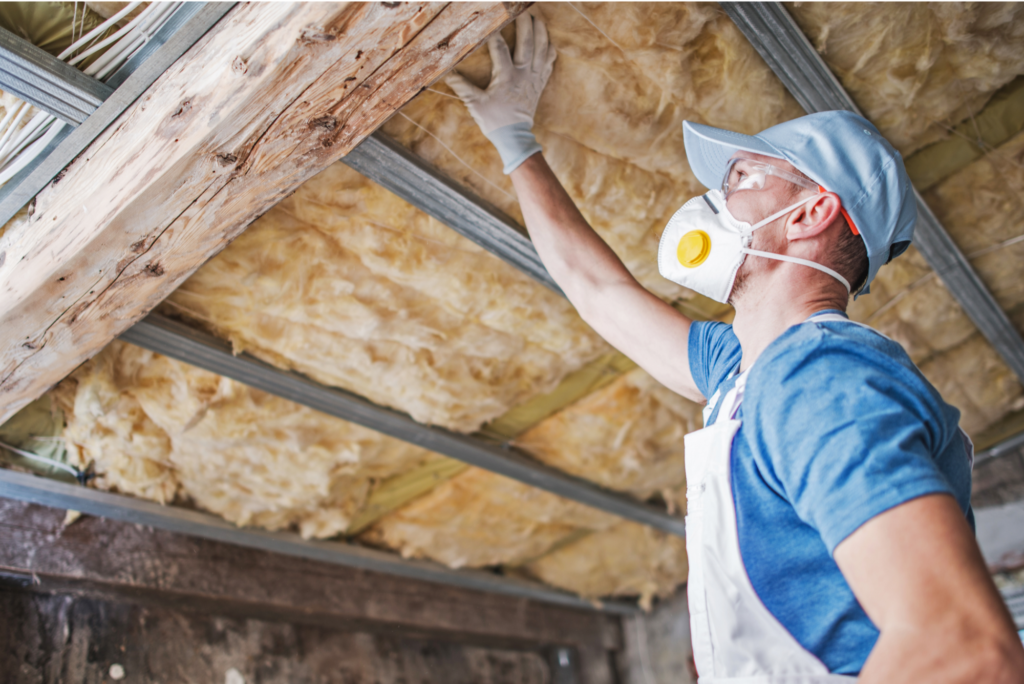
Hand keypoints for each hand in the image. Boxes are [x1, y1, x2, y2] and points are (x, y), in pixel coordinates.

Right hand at [445, 13, 555, 172]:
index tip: (492, 21)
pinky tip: (548, 41)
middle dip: (525, 25)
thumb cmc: (494, 121)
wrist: (515, 137)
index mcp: (507, 77)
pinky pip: (549, 64)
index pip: (501, 49)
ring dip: (541, 33)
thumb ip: (463, 87)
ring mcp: (534, 79)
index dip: (496, 34)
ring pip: (542, 51)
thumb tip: (448, 74)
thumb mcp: (476, 104)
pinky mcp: (540, 84)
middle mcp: (523, 75)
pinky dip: (549, 51)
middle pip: (527, 44)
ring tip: (537, 19)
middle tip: (523, 10)